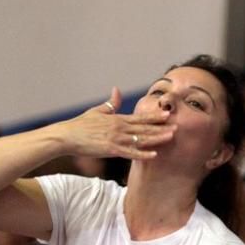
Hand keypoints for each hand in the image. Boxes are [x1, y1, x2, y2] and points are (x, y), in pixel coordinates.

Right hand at [57, 87, 175, 159]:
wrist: (67, 136)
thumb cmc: (80, 125)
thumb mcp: (97, 111)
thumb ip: (110, 103)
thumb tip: (117, 89)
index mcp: (117, 119)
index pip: (140, 117)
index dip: (155, 116)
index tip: (168, 115)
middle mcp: (119, 127)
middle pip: (144, 127)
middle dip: (161, 127)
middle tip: (177, 127)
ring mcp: (116, 138)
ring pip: (141, 139)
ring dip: (157, 138)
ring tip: (171, 137)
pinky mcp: (111, 149)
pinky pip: (130, 152)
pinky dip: (143, 154)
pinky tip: (154, 154)